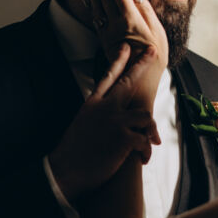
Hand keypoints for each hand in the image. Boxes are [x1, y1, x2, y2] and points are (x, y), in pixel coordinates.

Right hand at [48, 44, 160, 203]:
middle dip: (142, 65)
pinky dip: (146, 151)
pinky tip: (142, 159)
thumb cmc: (73, 153)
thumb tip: (110, 114)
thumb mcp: (81, 124)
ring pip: (145, 115)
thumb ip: (97, 114)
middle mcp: (104, 108)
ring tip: (146, 144)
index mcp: (92, 104)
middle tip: (152, 52)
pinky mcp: (124, 137)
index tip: (127, 46)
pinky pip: (145, 139)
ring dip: (148, 131)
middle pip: (129, 81)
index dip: (119, 60)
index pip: (108, 76)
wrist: (65, 171)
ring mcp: (115, 120)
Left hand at [83, 0, 167, 106]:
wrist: (137, 85)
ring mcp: (106, 31)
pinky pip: (95, 15)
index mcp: (130, 20)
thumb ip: (146, 10)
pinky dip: (91, 2)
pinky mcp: (103, 39)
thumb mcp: (158, 34)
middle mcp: (115, 24)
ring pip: (97, 3)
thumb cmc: (153, 60)